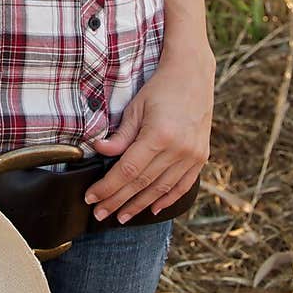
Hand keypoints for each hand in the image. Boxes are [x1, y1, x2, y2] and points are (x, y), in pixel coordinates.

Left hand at [85, 40, 215, 221]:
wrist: (193, 75)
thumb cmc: (160, 88)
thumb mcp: (136, 108)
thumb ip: (120, 135)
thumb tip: (99, 152)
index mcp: (158, 136)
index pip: (127, 171)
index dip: (107, 188)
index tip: (91, 198)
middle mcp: (178, 149)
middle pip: (142, 184)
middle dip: (118, 201)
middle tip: (99, 214)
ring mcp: (192, 155)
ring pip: (161, 190)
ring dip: (139, 205)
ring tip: (121, 217)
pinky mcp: (200, 157)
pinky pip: (182, 186)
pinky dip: (167, 200)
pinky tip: (152, 209)